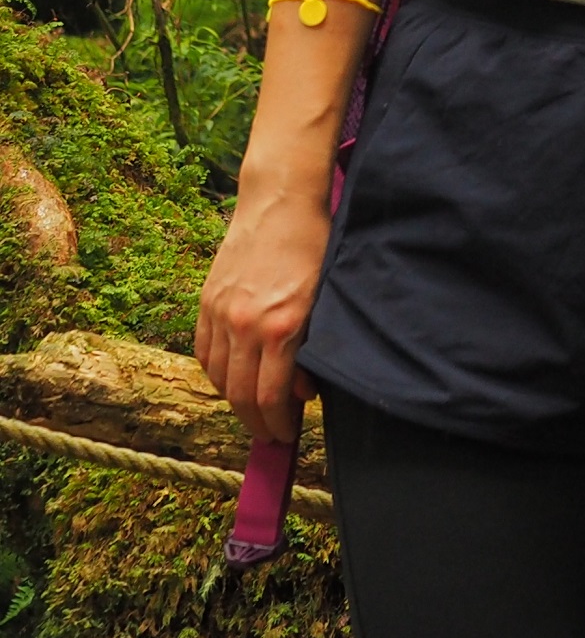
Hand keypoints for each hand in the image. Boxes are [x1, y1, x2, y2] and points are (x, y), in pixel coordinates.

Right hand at [194, 173, 331, 446]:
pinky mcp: (205, 302)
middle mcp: (245, 325)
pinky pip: (204, 353)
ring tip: (256, 411)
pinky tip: (233, 378)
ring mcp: (220, 313)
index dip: (278, 424)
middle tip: (273, 435)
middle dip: (258, 422)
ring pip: (219, 378)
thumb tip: (303, 391)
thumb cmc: (316, 244)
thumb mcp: (327, 297)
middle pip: (240, 395)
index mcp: (280, 327)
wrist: (280, 201)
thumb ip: (313, 347)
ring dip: (236, 401)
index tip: (287, 436)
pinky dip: (217, 374)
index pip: (270, 397)